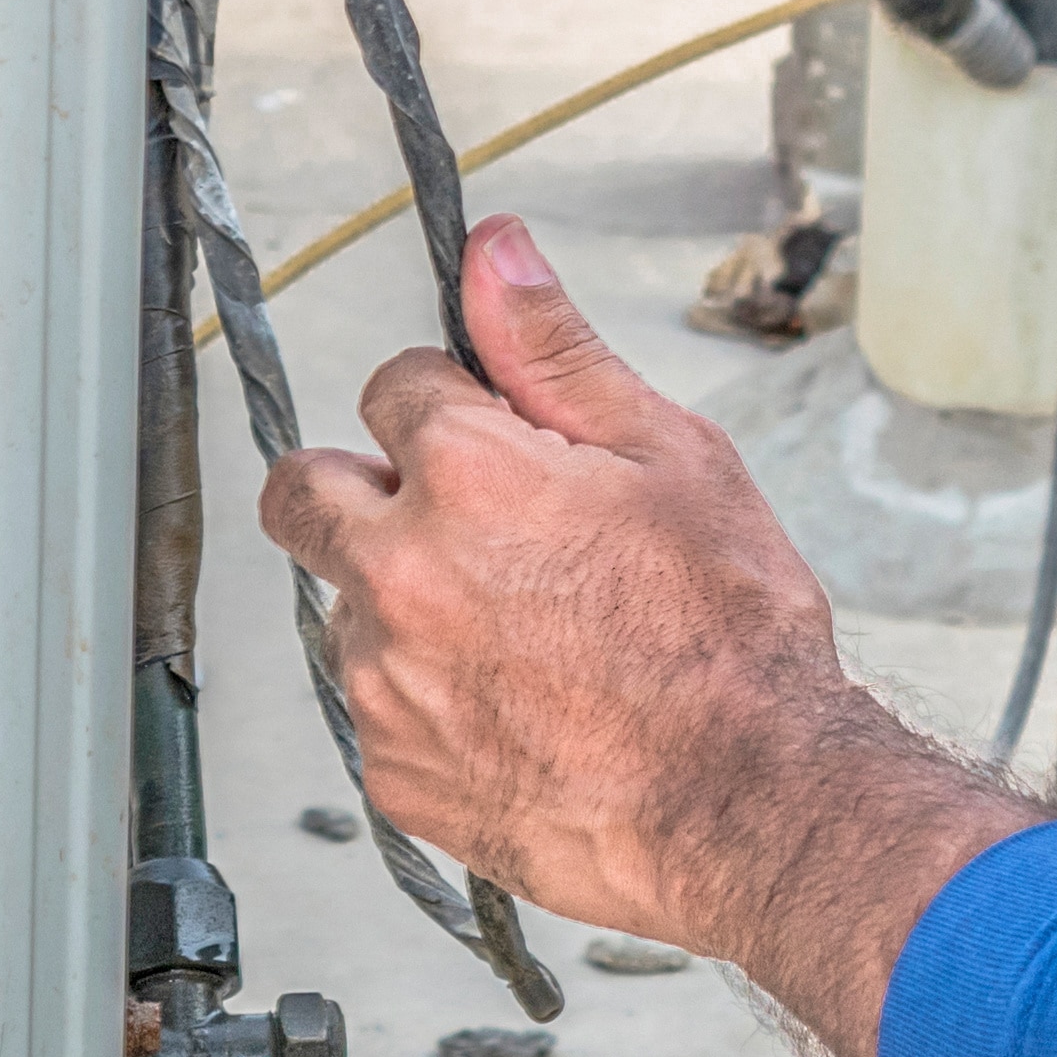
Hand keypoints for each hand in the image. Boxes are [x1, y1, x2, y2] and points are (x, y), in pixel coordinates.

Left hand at [259, 219, 1038, 1056]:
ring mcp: (385, 682)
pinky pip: (379, 711)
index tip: (509, 445)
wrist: (753, 806)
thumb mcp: (668, 453)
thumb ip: (554, 348)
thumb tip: (492, 250)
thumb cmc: (730, 632)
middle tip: (462, 522)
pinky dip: (430, 702)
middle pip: (302, 491)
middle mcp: (397, 572)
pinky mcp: (394, 773)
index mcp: (461, 474)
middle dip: (362, 485)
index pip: (393, 385)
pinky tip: (523, 713)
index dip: (456, 405)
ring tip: (526, 636)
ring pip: (346, 607)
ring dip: (404, 602)